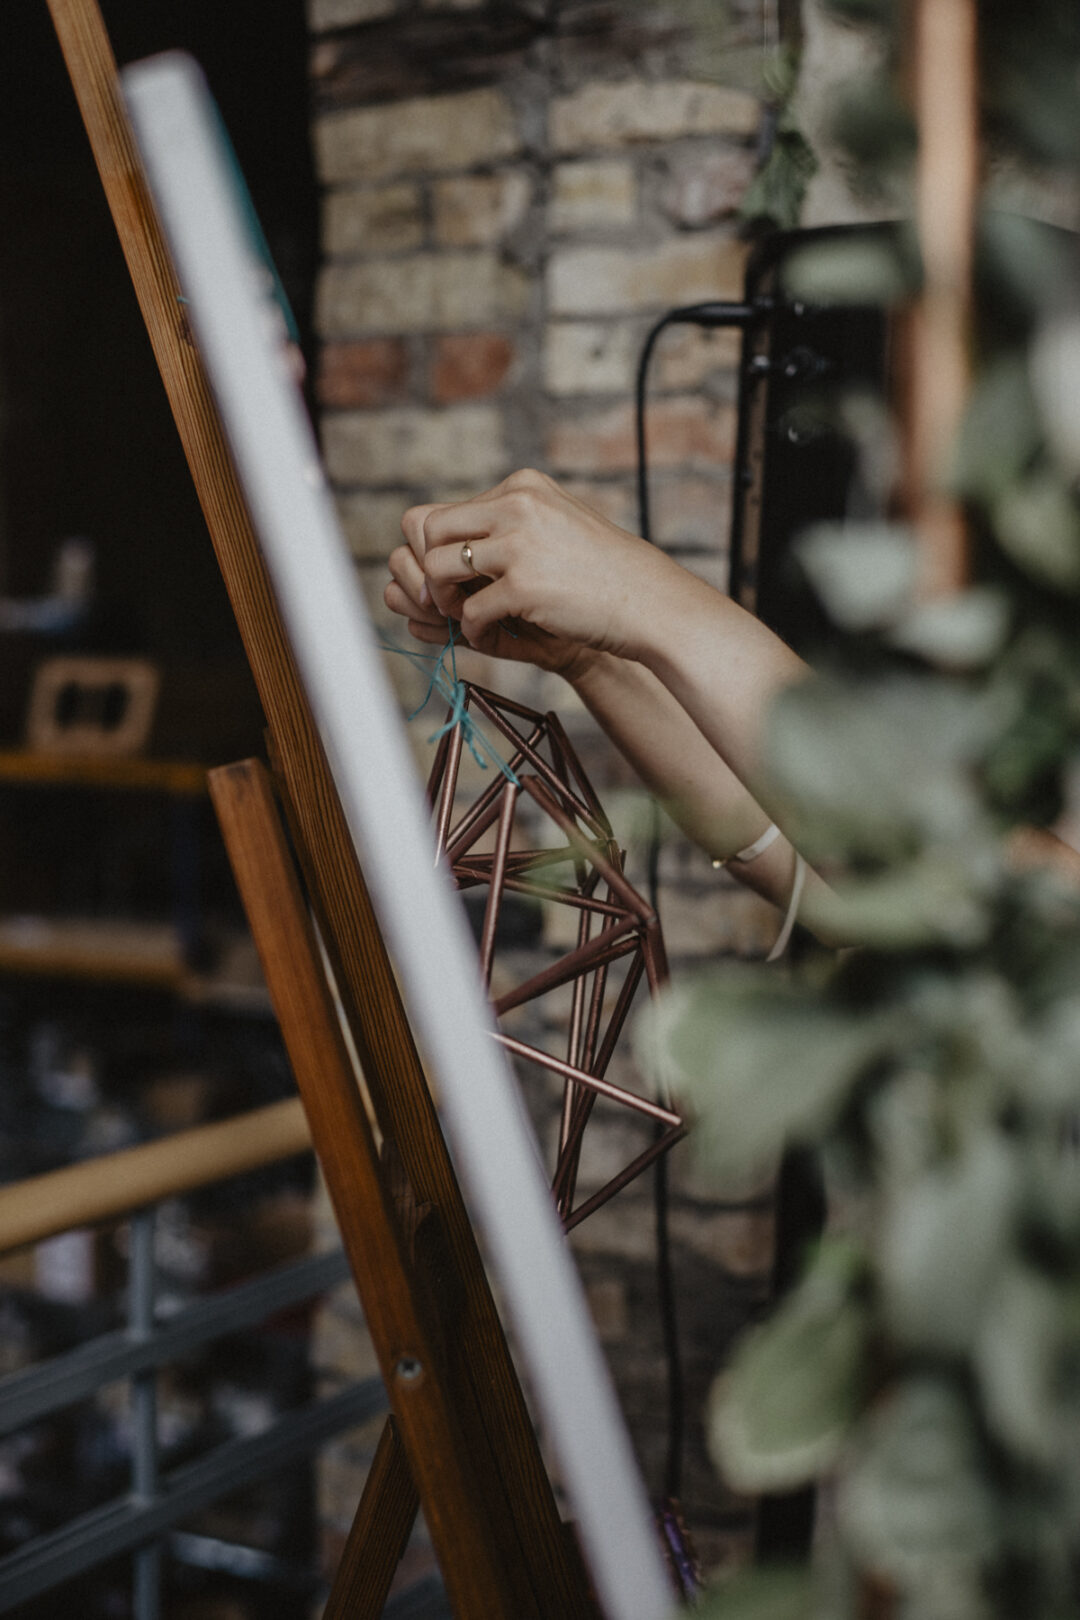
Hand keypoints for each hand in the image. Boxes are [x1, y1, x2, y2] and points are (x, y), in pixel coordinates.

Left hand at [398, 469, 678, 663]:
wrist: (649, 601)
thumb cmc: (601, 572)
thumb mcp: (554, 525)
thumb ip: (509, 523)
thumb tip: (447, 540)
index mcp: (522, 487)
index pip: (445, 511)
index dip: (437, 550)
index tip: (453, 577)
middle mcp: (517, 505)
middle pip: (429, 531)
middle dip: (429, 570)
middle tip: (447, 599)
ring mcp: (519, 545)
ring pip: (438, 568)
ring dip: (443, 600)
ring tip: (466, 616)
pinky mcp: (524, 587)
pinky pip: (469, 612)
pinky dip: (472, 630)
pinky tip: (490, 635)